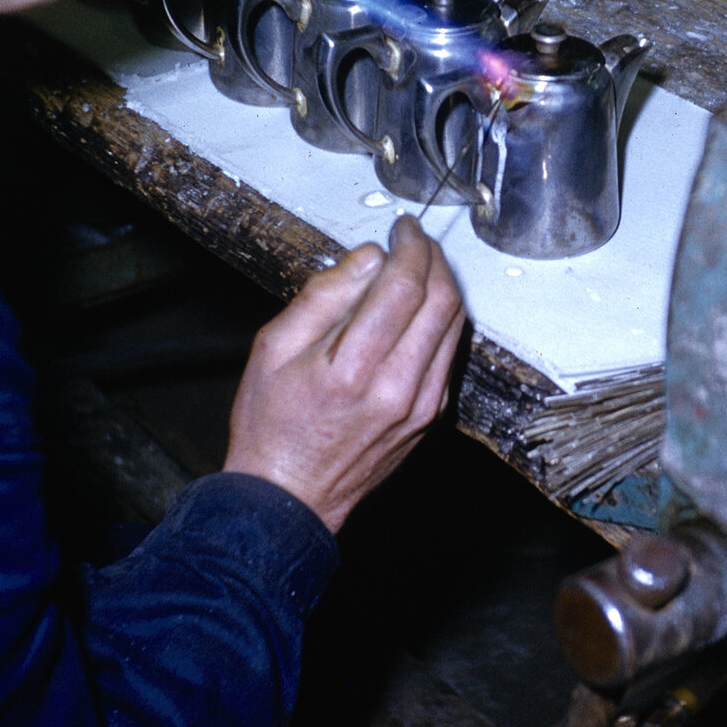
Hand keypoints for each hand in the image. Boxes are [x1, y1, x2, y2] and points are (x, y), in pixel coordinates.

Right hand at [222, 215, 465, 532]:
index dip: (410, 247)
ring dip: (444, 286)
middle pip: (442, 302)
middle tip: (415, 241)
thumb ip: (322, 297)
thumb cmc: (271, 426)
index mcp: (353, 369)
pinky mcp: (430, 417)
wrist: (289, 497)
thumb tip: (367, 259)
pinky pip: (449, 355)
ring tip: (419, 267)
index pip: (404, 288)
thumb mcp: (272, 349)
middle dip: (433, 259)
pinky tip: (420, 309)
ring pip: (454, 327)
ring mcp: (420, 406)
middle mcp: (397, 389)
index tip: (402, 229)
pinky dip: (442, 321)